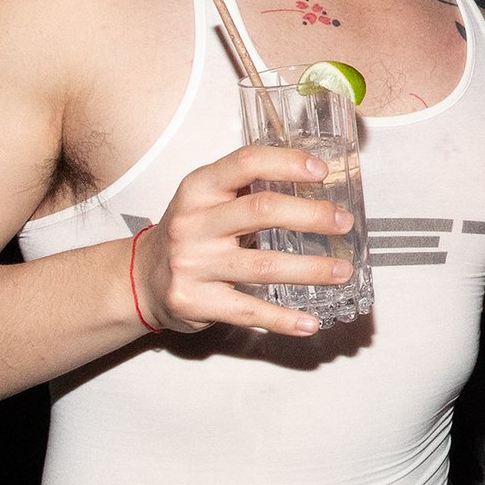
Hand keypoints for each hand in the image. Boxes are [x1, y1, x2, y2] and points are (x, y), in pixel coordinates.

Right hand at [132, 145, 353, 335]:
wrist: (141, 279)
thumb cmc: (190, 233)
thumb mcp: (207, 199)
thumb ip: (248, 187)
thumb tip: (314, 178)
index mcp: (199, 188)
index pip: (246, 163)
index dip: (287, 163)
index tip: (321, 171)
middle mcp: (194, 223)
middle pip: (261, 210)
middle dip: (311, 216)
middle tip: (342, 222)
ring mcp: (193, 264)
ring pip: (264, 266)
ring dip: (311, 270)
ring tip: (342, 271)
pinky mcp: (196, 301)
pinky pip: (248, 310)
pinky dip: (283, 319)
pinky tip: (309, 321)